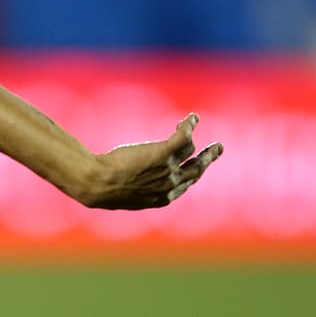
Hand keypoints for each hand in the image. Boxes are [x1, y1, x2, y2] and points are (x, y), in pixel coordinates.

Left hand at [71, 114, 222, 209]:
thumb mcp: (122, 195)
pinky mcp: (163, 152)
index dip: (190, 175)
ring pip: (190, 150)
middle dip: (209, 158)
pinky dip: (189, 125)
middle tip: (217, 148)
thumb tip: (127, 185)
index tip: (196, 168)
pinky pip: (183, 136)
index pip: (184, 184)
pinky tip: (191, 118)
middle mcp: (170, 184)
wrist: (98, 183)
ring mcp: (169, 168)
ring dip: (191, 135)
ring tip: (189, 122)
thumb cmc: (101, 189)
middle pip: (197, 169)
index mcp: (162, 198)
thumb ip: (134, 191)